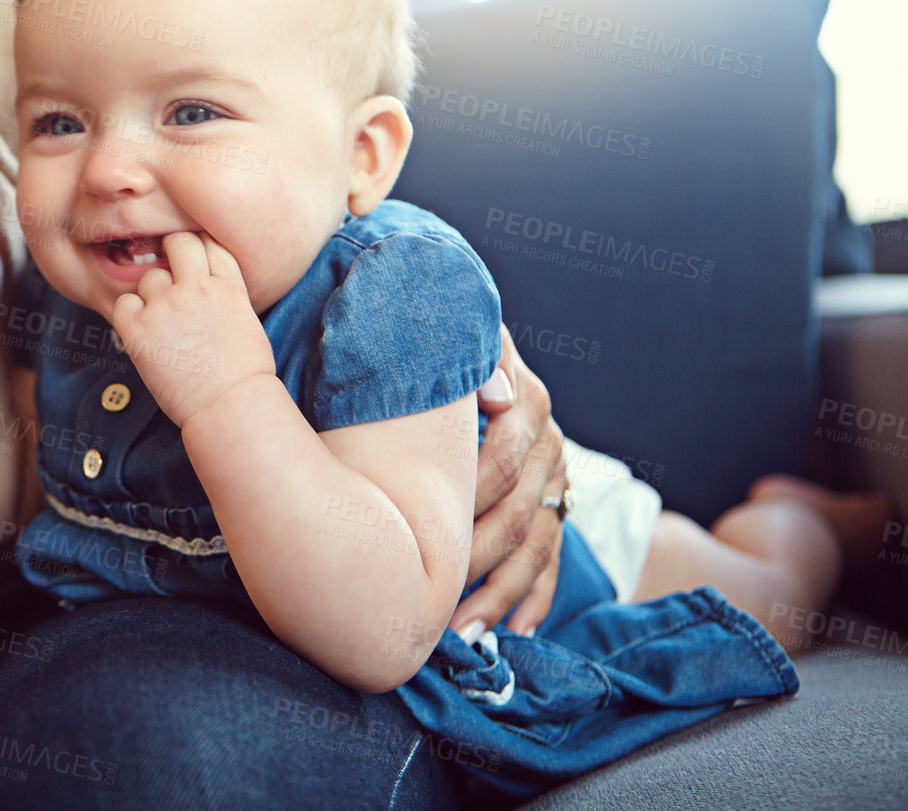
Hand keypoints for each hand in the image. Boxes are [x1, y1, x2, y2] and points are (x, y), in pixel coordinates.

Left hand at [108, 230, 275, 427]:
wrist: (230, 406)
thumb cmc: (244, 375)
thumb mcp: (247, 321)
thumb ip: (227, 294)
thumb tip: (209, 285)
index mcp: (229, 286)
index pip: (209, 242)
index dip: (200, 248)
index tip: (194, 262)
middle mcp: (197, 288)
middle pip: (177, 242)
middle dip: (173, 253)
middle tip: (172, 280)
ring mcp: (167, 307)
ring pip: (149, 277)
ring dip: (152, 294)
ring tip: (163, 322)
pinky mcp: (141, 330)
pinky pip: (124, 303)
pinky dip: (130, 314)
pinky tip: (143, 330)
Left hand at [448, 324, 567, 638]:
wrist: (474, 365)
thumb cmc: (440, 359)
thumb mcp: (454, 346)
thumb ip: (468, 358)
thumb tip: (494, 393)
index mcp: (523, 400)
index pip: (501, 457)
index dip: (467, 496)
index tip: (426, 533)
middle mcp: (546, 444)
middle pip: (519, 512)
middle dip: (475, 560)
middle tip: (433, 600)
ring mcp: (555, 481)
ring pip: (535, 546)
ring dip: (498, 594)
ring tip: (462, 635)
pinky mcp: (556, 511)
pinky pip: (552, 563)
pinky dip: (532, 600)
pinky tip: (513, 633)